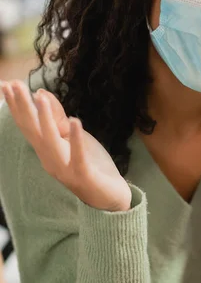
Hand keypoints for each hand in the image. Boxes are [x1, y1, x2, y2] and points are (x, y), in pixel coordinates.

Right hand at [0, 79, 131, 210]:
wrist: (109, 198)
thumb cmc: (89, 165)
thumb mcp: (72, 137)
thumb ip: (57, 118)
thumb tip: (41, 92)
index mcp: (46, 150)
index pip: (28, 126)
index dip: (17, 106)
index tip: (8, 84)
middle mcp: (50, 159)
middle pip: (34, 131)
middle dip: (23, 108)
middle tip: (14, 85)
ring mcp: (65, 169)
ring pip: (51, 142)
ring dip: (45, 119)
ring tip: (39, 97)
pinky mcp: (83, 175)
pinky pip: (78, 156)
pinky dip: (75, 139)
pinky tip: (75, 121)